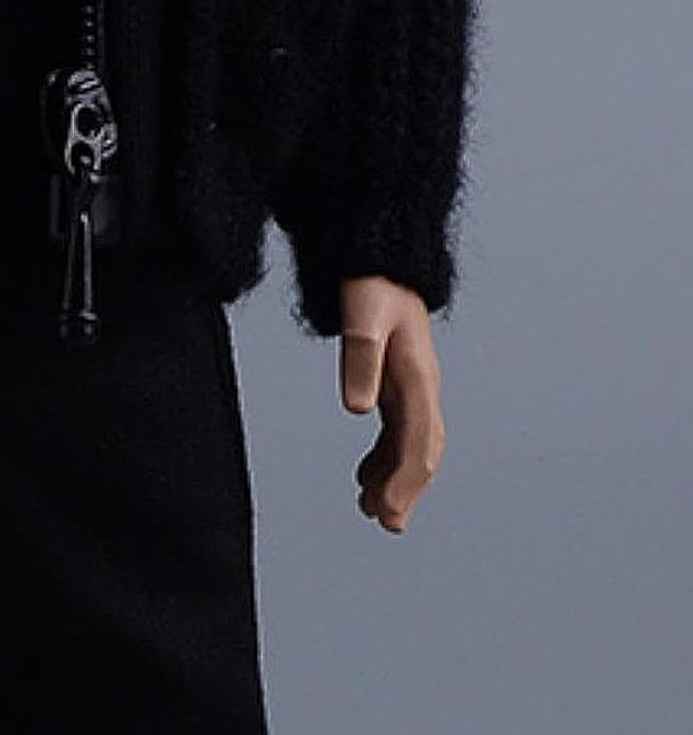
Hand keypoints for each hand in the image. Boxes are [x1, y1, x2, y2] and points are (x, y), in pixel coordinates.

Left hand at [337, 277, 444, 532]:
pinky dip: (385, 457)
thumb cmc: (372, 283)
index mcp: (419, 377)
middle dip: (407, 487)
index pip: (419, 441)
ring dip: (394, 477)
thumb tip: (357, 409)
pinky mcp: (396, 380)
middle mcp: (421, 385)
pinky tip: (364, 477)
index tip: (389, 512)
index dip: (405, 480)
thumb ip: (360, 359)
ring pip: (410, 443)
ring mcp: (411, 384)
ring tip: (370, 509)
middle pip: (421, 448)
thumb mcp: (363, 318)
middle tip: (386, 523)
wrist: (379, 256)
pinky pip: (397, 430)